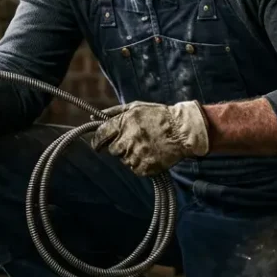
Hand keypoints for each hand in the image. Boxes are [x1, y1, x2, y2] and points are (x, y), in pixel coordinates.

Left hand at [91, 100, 209, 176]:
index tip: (98, 144)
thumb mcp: (136, 107)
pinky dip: (140, 164)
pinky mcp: (145, 168)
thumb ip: (114, 112)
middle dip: (119, 146)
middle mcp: (128, 139)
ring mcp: (136, 155)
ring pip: (124, 160)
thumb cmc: (158, 116)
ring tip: (146, 146)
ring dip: (131, 155)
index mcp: (124, 123)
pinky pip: (135, 169)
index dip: (97, 141)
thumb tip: (93, 118)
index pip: (101, 135)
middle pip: (112, 150)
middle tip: (133, 140)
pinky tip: (150, 154)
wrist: (183, 130)